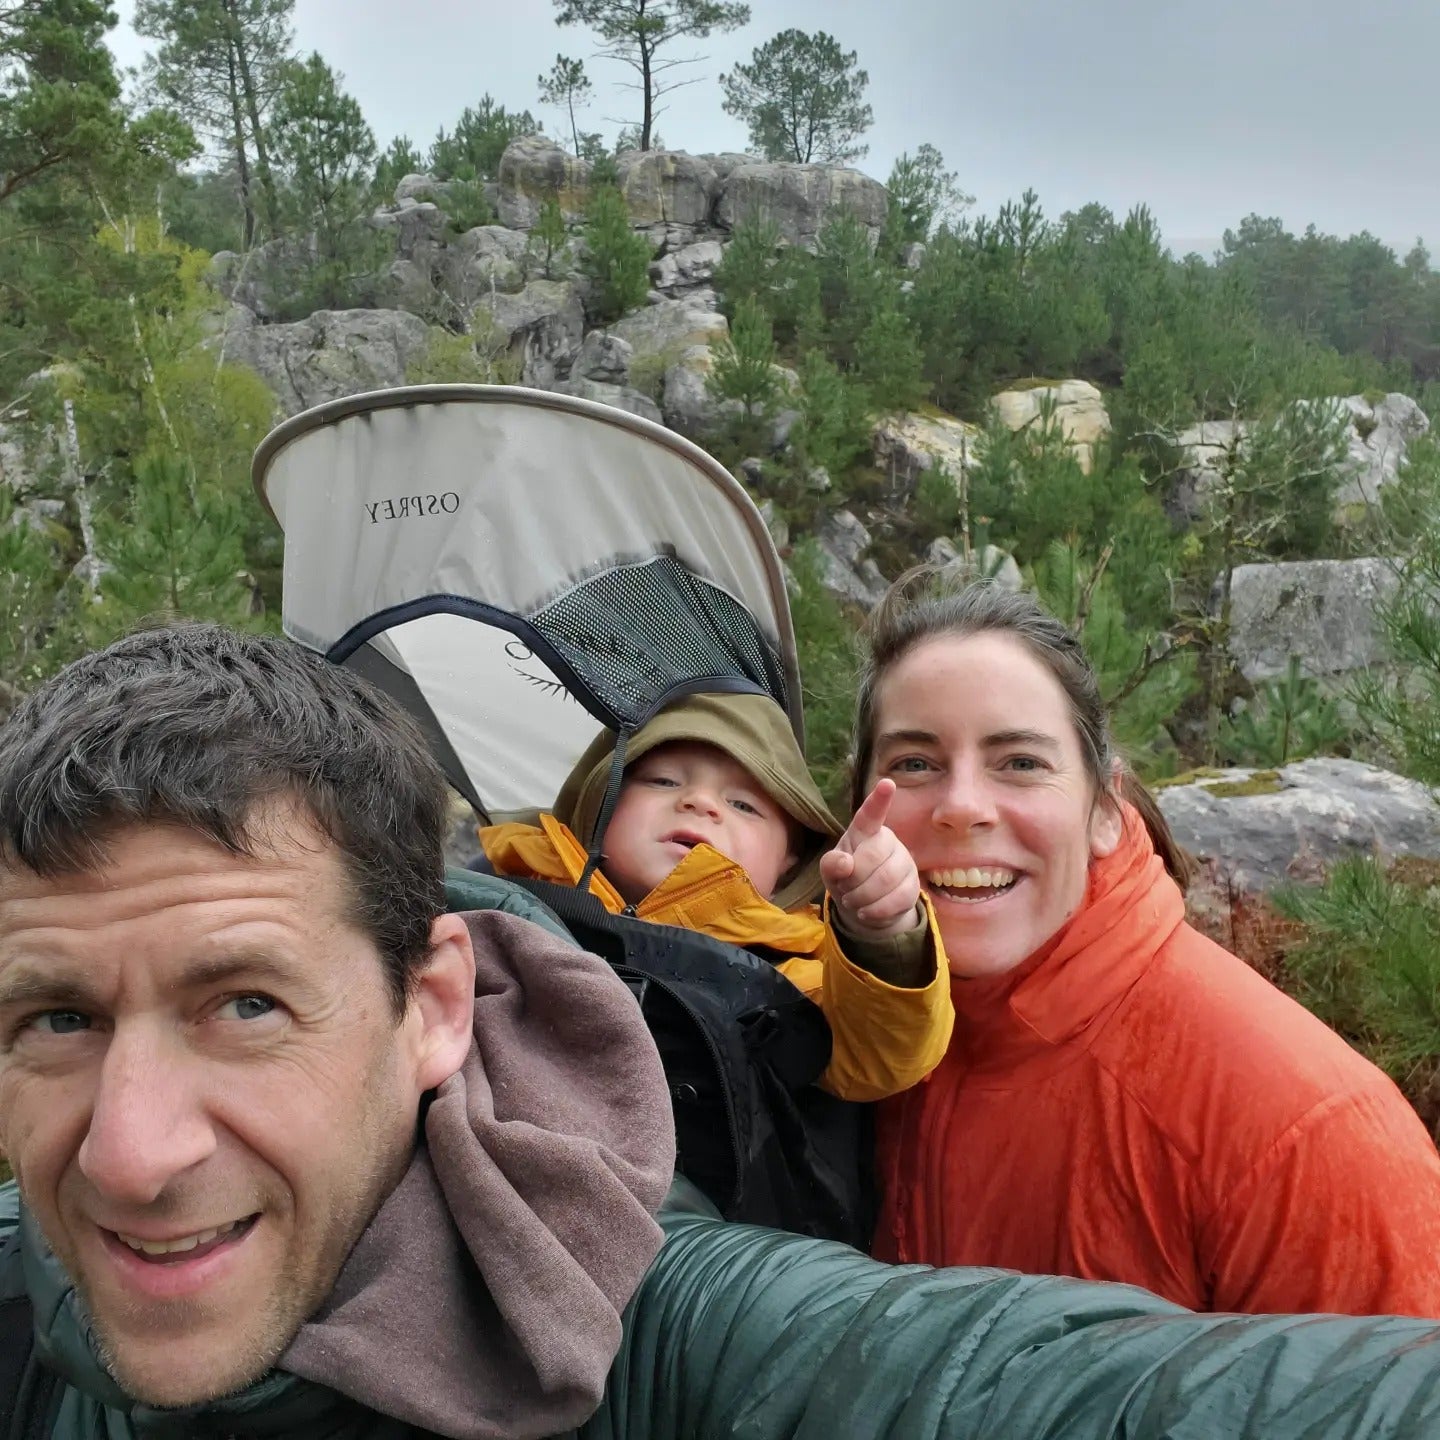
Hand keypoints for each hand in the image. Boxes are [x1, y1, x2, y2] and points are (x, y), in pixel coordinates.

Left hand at [820, 779, 923, 938]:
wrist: (865, 907)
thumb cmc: (846, 878)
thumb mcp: (830, 871)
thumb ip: (831, 863)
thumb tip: (846, 863)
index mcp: (864, 831)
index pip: (870, 815)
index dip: (878, 800)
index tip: (887, 783)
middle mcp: (888, 840)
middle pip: (872, 857)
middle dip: (853, 880)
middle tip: (844, 890)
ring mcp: (904, 862)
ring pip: (886, 879)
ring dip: (862, 897)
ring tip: (852, 901)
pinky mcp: (913, 885)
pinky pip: (898, 898)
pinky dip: (876, 910)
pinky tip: (865, 911)